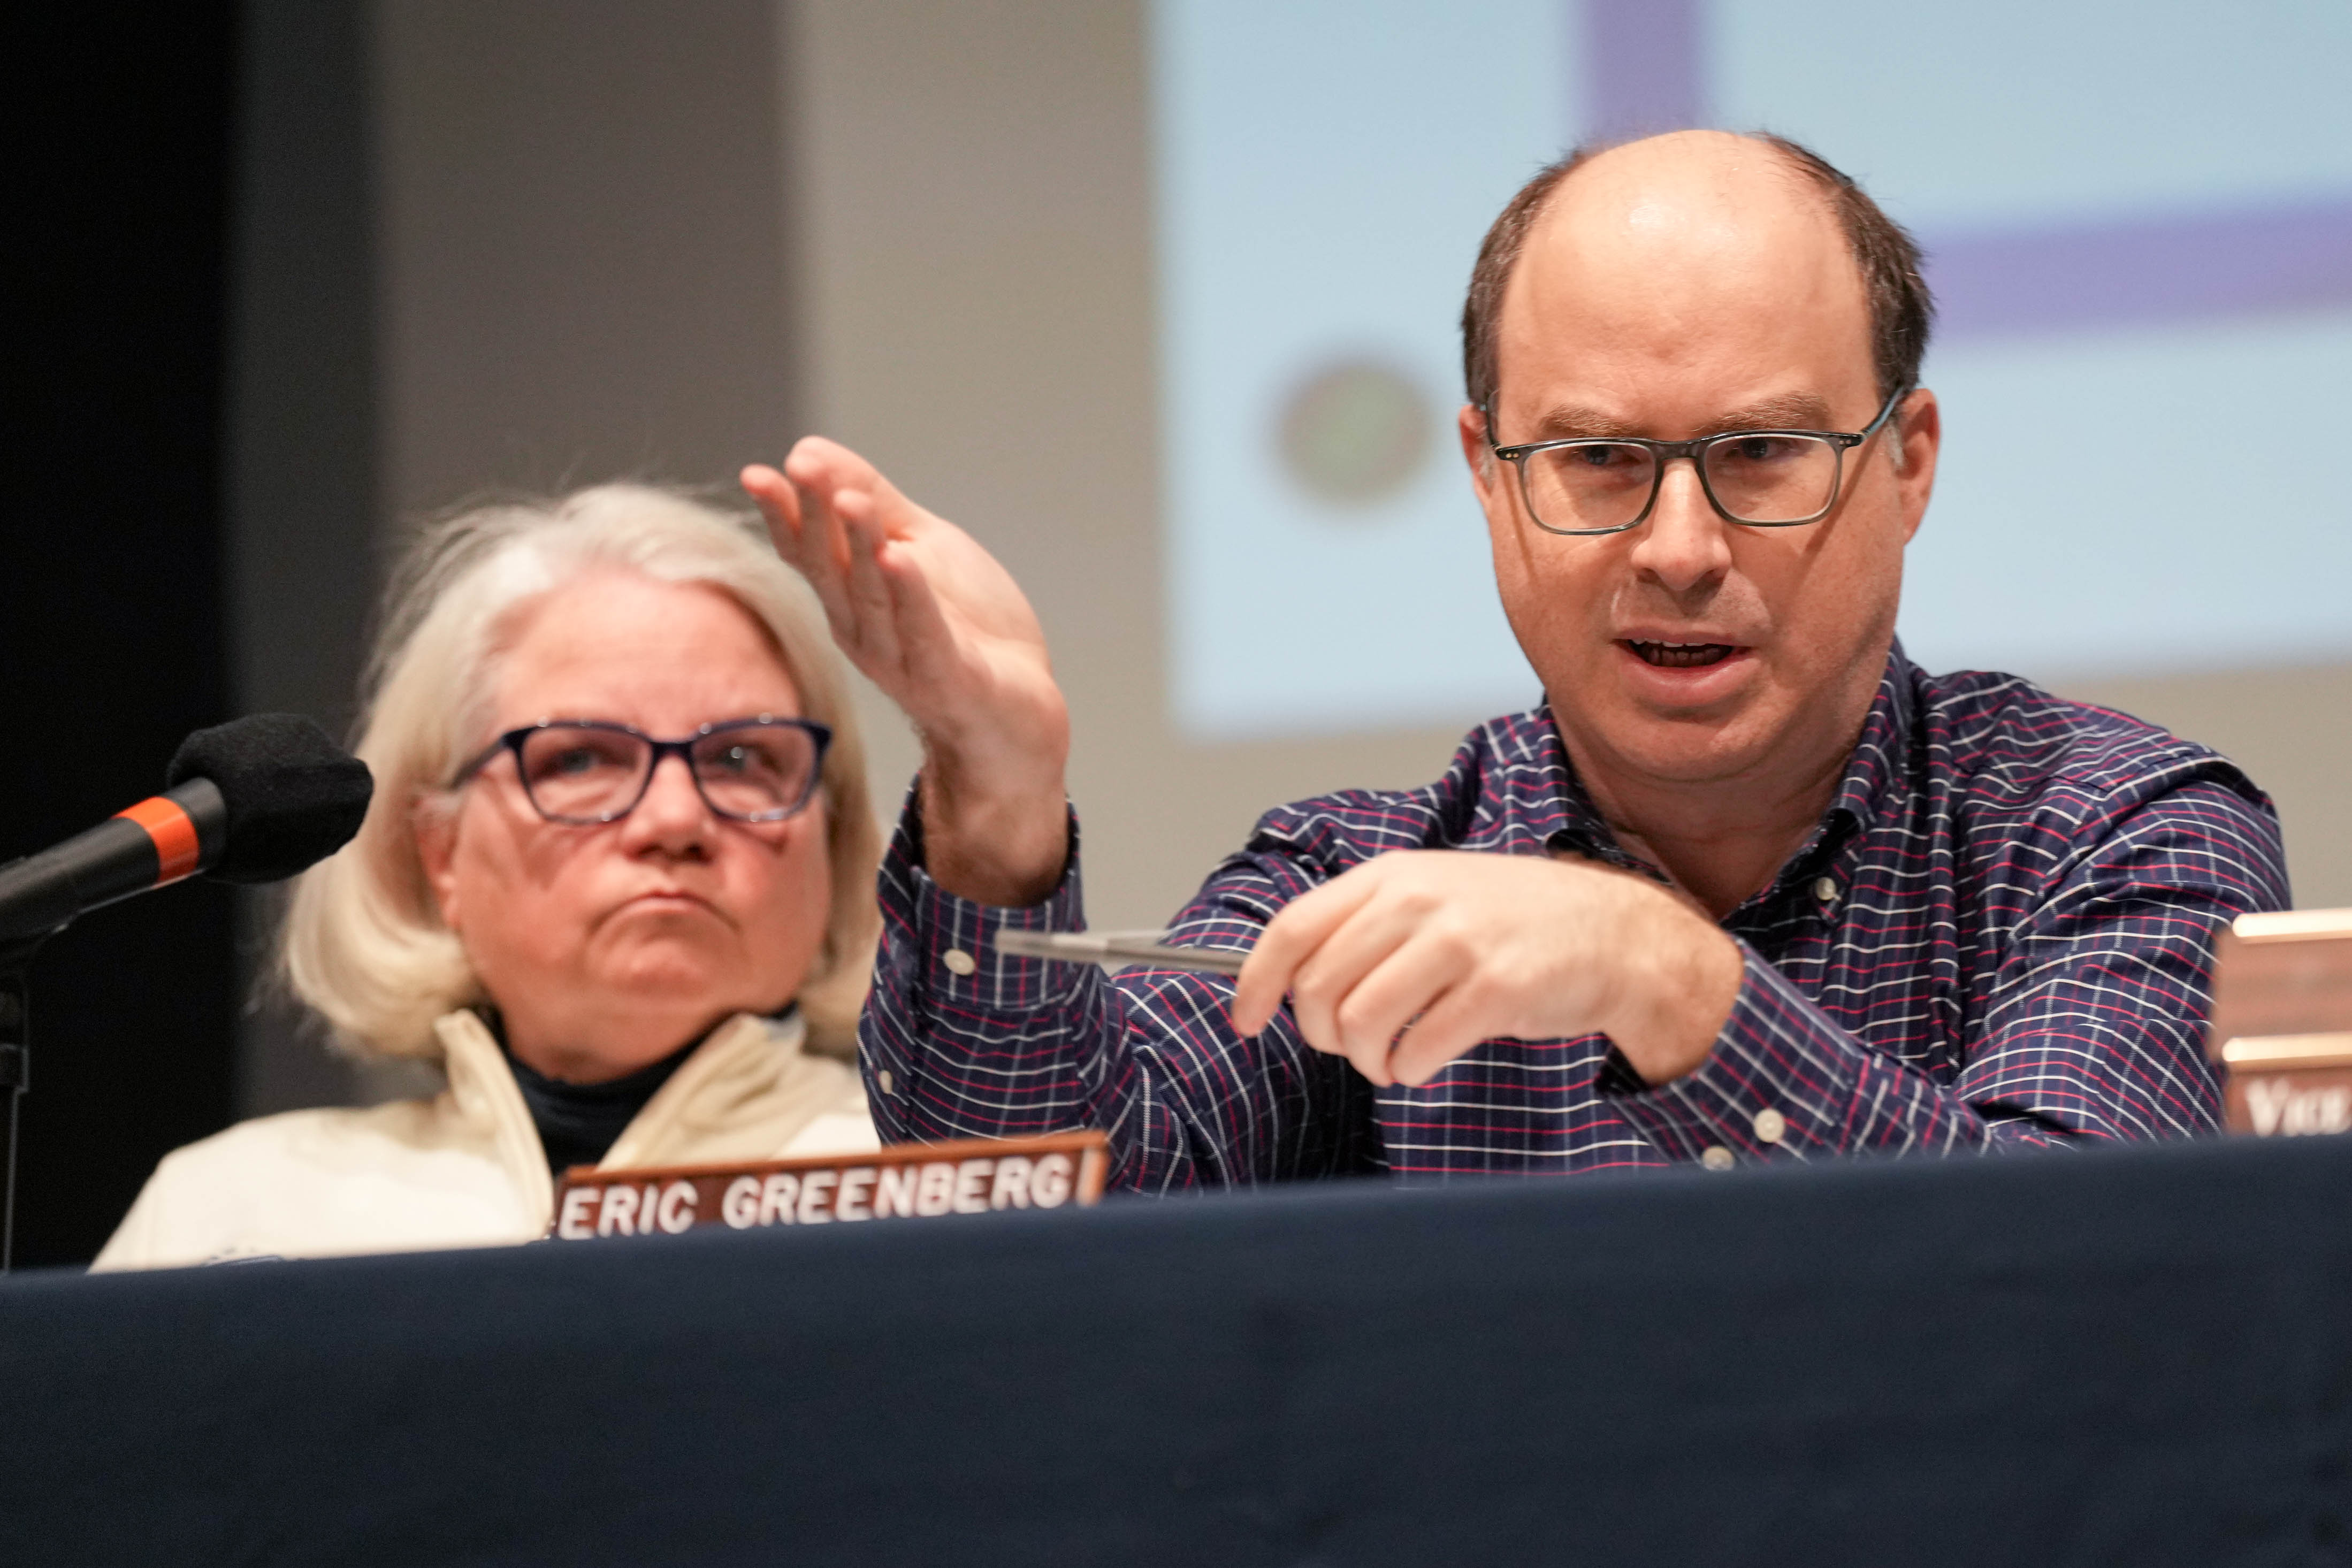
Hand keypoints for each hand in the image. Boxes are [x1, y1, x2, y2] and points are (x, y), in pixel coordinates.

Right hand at [743, 439, 1069, 904]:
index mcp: (851, 596)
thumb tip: (809, 447)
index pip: (806, 551)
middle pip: (831, 568)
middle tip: (803, 467)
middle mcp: (862, 629)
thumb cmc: (968, 625)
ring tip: (851, 500)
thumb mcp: (922, 546)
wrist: (1019, 707)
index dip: (782, 514)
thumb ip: (875, 501)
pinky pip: (923, 633)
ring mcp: (900, 657)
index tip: (758, 473)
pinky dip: (910, 595)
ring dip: (859, 546)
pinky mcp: (943, 677)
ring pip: (872, 596)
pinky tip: (898, 559)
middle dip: (816, 516)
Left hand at [1230, 850, 1742, 1087]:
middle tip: (1351, 1045)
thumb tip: (1284, 982)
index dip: (1256, 983)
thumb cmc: (1511, 922)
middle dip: (1321, 1035)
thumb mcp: (1430, 895)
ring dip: (1365, 1060)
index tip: (1246, 1020)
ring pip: (1359, 1024)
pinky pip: (1416, 1051)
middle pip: (1318, 988)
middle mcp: (1418, 900)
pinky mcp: (1496, 989)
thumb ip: (1363, 926)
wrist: (1614, 931)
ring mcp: (1459, 941)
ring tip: (1390, 1058)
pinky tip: (1426, 1060)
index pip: (1293, 929)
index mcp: (1391, 873)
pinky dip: (1408, 1071)